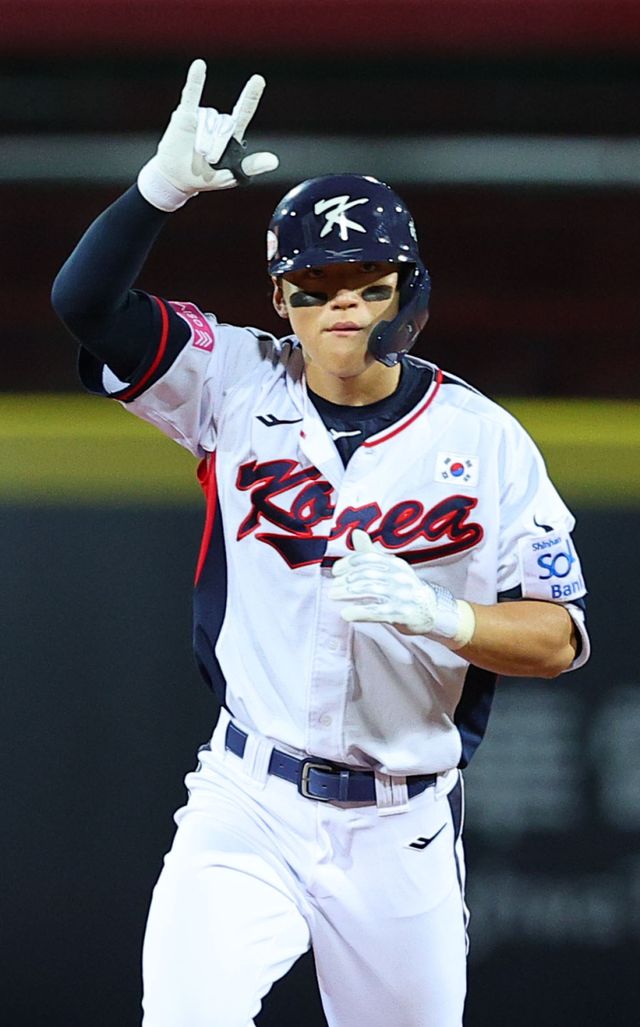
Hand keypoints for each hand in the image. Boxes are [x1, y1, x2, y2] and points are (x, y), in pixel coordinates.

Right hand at [138, 59, 278, 210]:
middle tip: (208, 160)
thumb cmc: (205, 177)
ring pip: (207, 123)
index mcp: (232, 134)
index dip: (251, 96)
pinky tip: (199, 66)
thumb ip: (251, 166)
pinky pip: (191, 95)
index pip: (244, 111)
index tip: (258, 80)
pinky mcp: (185, 114)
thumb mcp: (231, 176)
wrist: (176, 178)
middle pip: (223, 126)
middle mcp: (218, 121)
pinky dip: (195, 81)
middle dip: (216, 146)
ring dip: (203, 141)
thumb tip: (275, 161)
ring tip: (197, 154)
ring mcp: (202, 116)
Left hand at [329, 530, 474, 647]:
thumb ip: (371, 553)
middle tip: (332, 588)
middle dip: (346, 581)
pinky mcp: (402, 613)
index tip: (335, 571)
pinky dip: (358, 612)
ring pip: (370, 591)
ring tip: (334, 596)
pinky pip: (377, 611)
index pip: (369, 558)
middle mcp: (400, 577)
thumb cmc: (405, 588)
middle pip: (367, 575)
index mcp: (395, 564)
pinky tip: (346, 614)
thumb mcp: (391, 568)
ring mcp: (402, 595)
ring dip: (348, 593)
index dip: (349, 563)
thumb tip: (356, 532)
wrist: (431, 610)